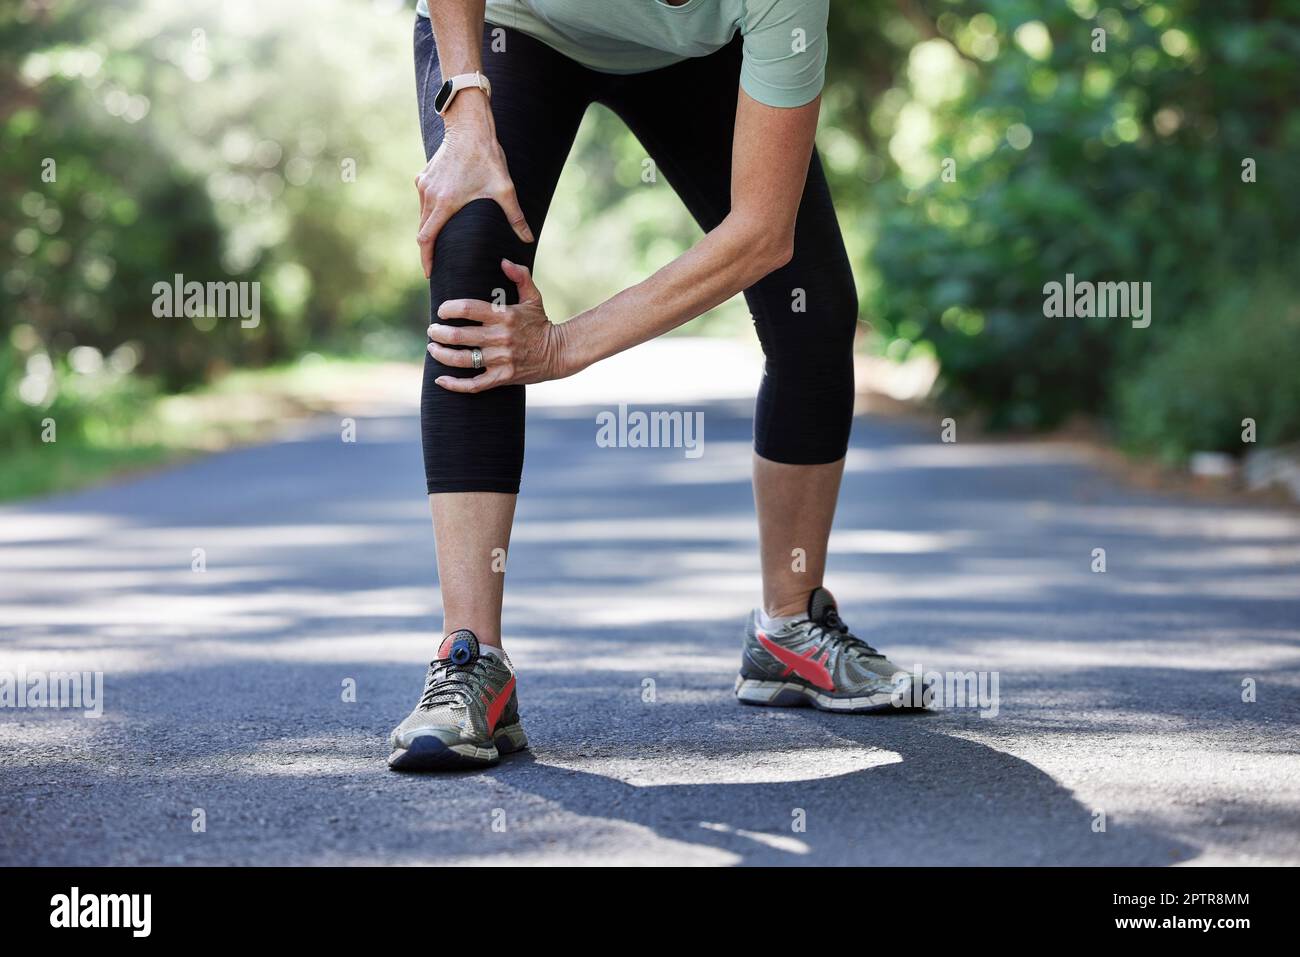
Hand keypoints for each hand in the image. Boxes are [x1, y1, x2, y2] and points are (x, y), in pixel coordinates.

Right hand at [414, 99, 532, 277]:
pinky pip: (423, 201)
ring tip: (439, 244)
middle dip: (428, 249)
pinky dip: (429, 212)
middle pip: (422, 230)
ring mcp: (424, 184)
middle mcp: (429, 195)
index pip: (427, 238)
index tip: (429, 272)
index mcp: (444, 203)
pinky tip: (442, 217)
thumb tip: (528, 239)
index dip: (426, 258)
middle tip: (437, 265)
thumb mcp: (505, 189)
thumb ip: (515, 216)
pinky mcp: (424, 176)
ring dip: (429, 230)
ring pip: (422, 215)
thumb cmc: (487, 156)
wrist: (469, 126)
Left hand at [427, 259, 570, 392]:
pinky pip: (474, 384)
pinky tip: (440, 379)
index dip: (449, 309)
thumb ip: (520, 276)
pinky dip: (455, 384)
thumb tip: (504, 261)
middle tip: (432, 331)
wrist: (559, 353)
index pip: (468, 309)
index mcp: (504, 316)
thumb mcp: (533, 298)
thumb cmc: (541, 323)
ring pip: (462, 360)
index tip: (442, 311)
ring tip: (432, 349)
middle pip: (459, 335)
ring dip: (442, 355)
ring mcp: (501, 359)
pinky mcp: (503, 377)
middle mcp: (500, 338)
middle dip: (439, 333)